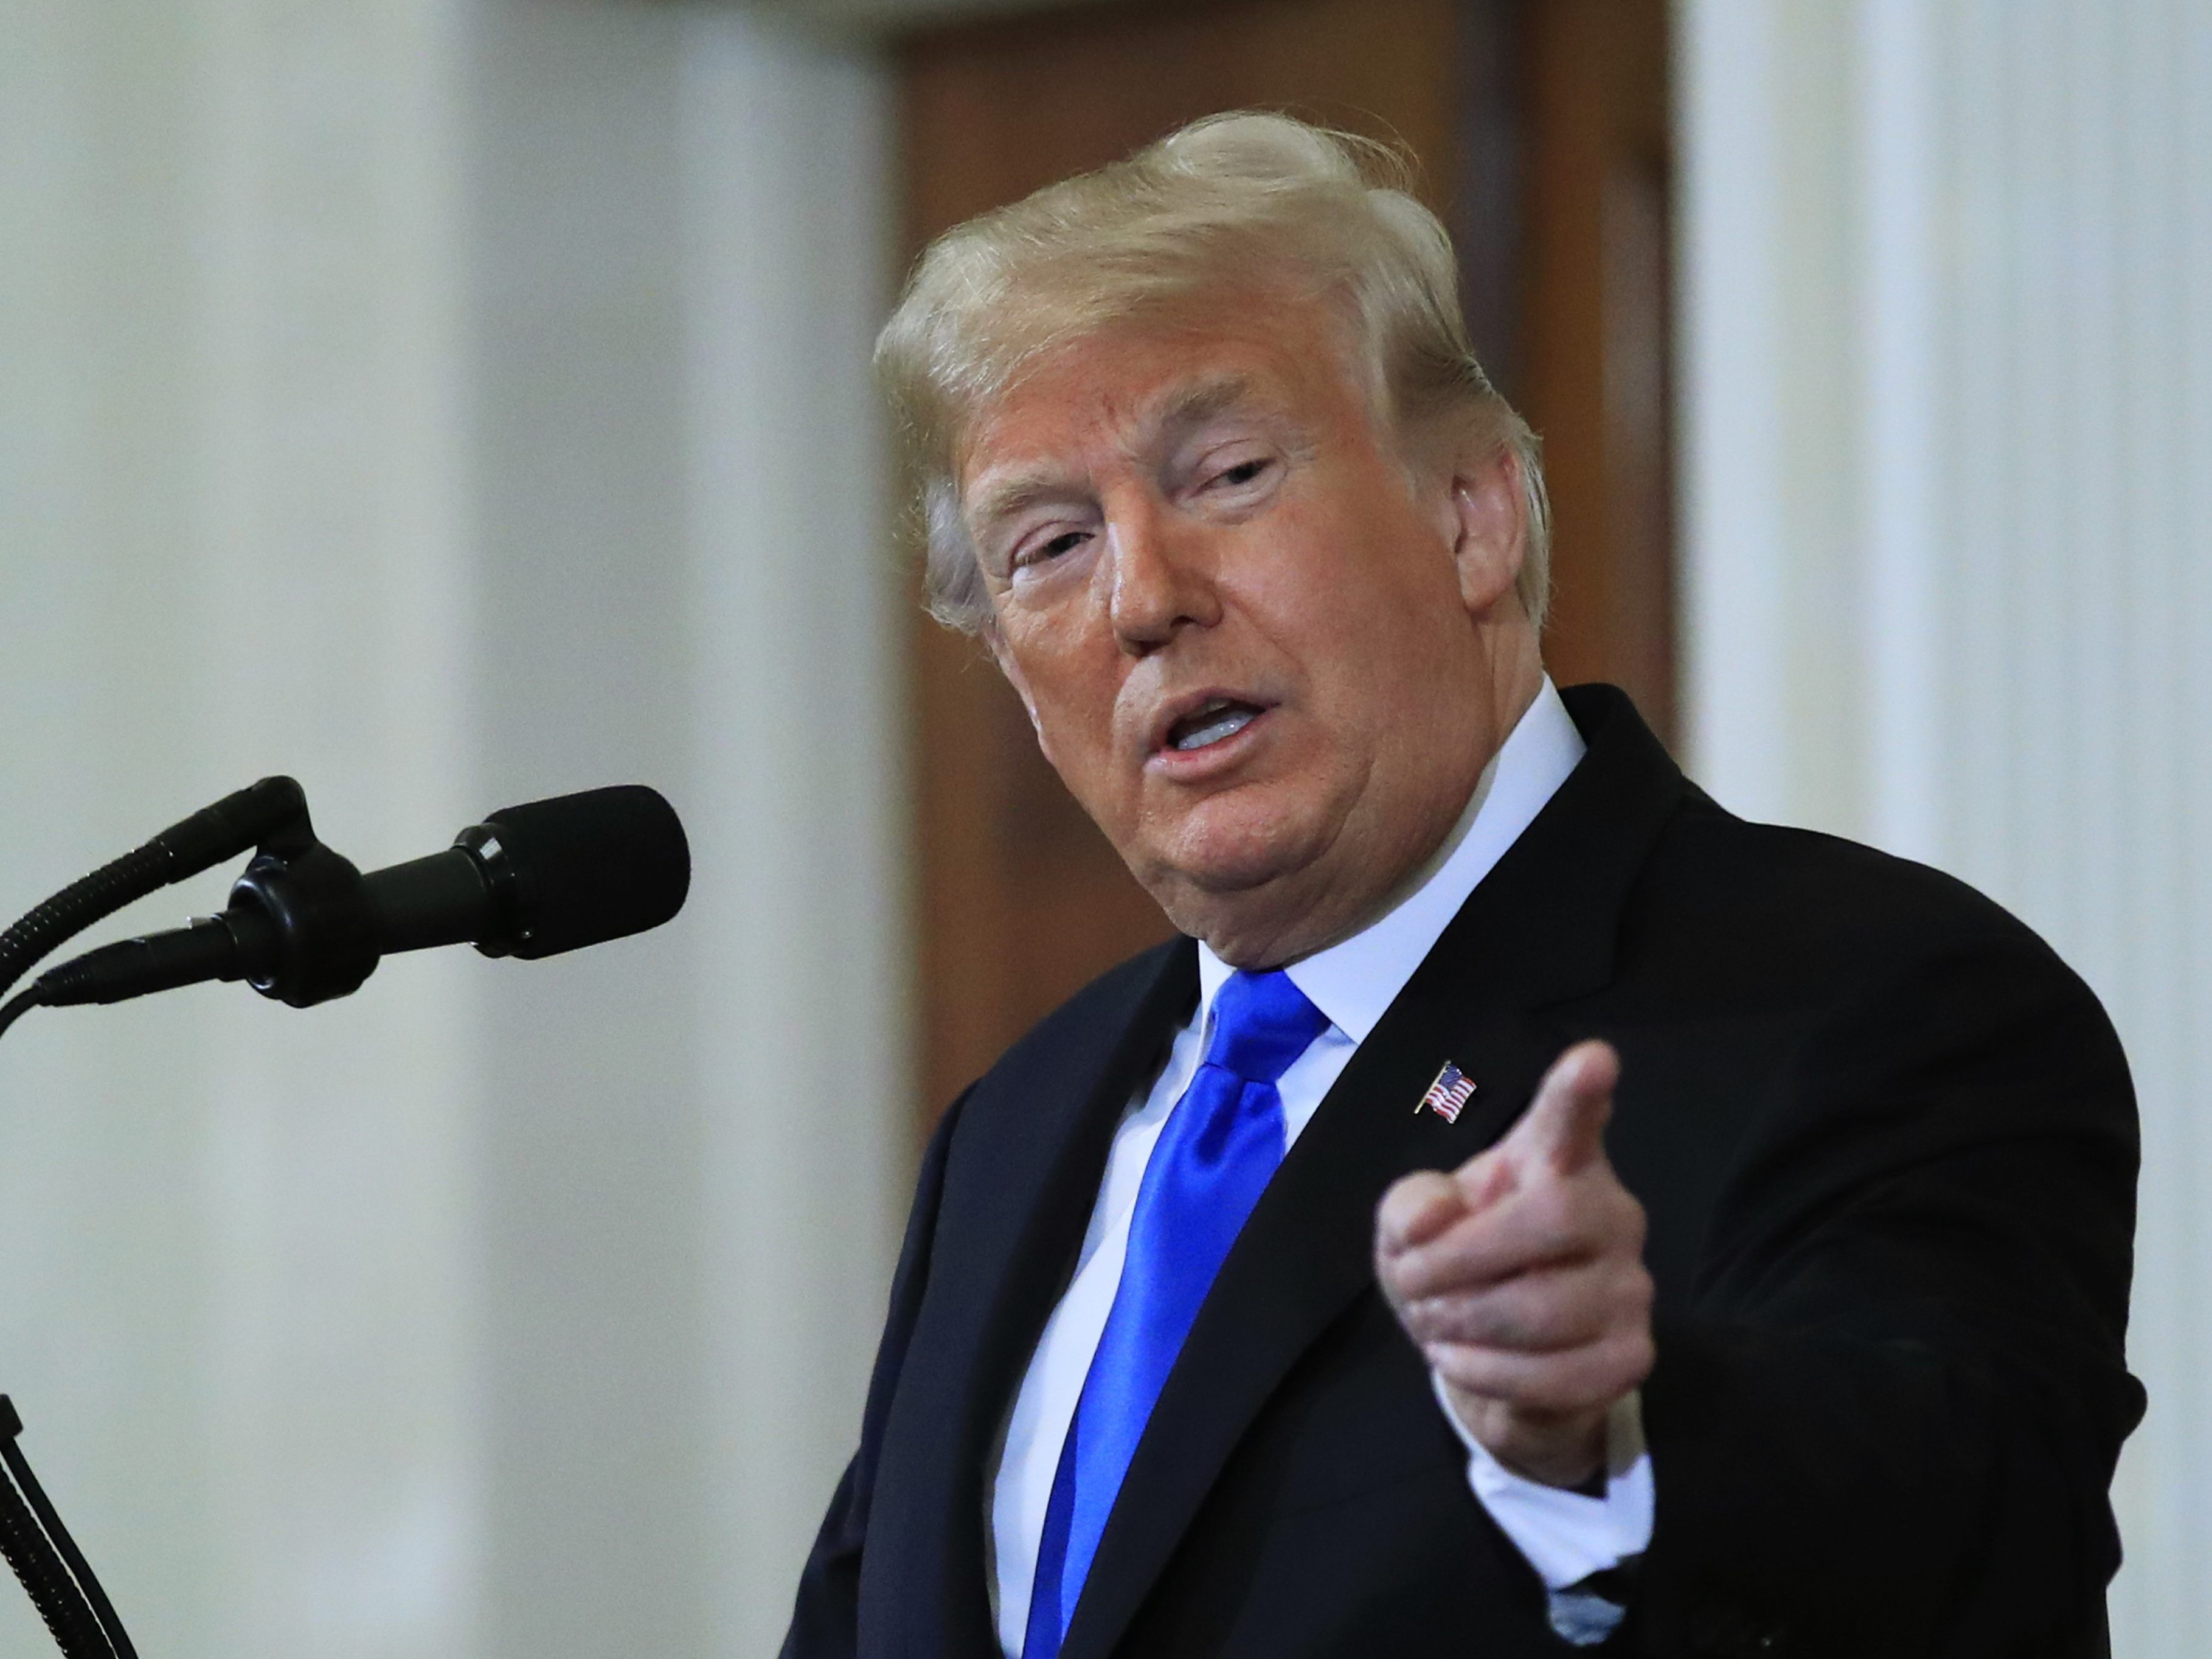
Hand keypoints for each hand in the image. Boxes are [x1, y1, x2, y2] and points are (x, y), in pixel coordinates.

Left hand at [1374, 1040, 1653, 1488]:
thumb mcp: (1410, 1230)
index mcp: (1555, 1161)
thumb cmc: (1457, 1267)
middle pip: (1552, 1218)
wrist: (1489, 1359)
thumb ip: (1409, 1207)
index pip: (1573, 1119)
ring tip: (1433, 1323)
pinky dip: (1487, 1374)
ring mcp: (1631, 1285)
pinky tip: (1461, 1359)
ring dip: (1465, 1324)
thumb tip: (1430, 1221)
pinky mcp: (1630, 1355)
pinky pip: (1556, 1374)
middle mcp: (1609, 1212)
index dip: (1581, 1090)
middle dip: (1461, 1258)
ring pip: (1546, 1308)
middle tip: (1411, 1281)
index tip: (1593, 1058)